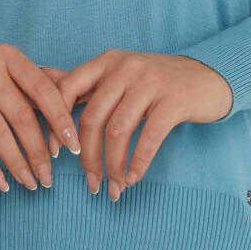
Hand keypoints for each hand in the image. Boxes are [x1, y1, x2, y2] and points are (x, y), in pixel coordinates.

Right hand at [0, 41, 80, 192]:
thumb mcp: (2, 62)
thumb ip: (35, 78)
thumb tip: (76, 94)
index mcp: (7, 56)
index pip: (42, 89)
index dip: (60, 120)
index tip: (74, 147)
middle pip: (21, 116)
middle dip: (39, 151)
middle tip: (49, 177)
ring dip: (16, 163)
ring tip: (29, 183)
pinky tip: (0, 182)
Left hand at [45, 49, 231, 200]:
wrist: (208, 76)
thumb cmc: (156, 82)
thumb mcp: (119, 76)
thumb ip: (85, 84)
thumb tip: (42, 86)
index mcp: (105, 62)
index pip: (66, 88)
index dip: (55, 123)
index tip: (54, 153)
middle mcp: (124, 68)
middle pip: (91, 117)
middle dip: (87, 157)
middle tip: (91, 184)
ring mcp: (150, 82)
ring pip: (118, 131)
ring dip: (112, 166)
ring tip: (113, 188)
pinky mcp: (173, 100)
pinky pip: (149, 137)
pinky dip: (137, 163)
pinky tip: (132, 178)